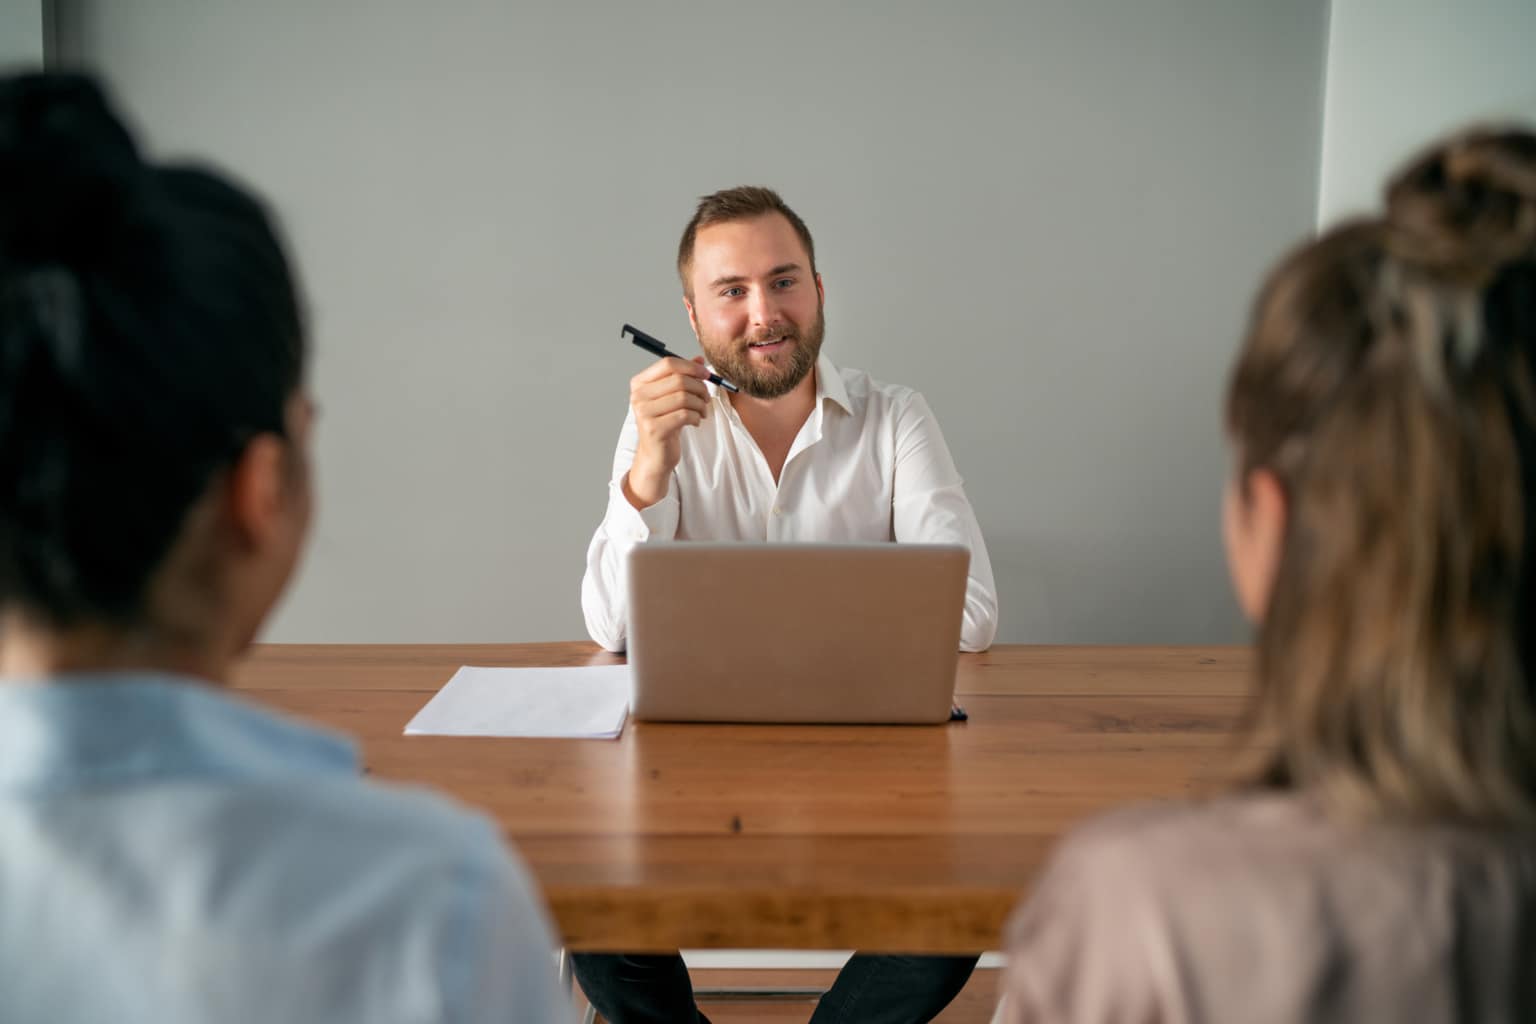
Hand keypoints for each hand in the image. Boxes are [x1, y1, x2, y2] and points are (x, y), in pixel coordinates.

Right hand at [623, 355, 710, 508]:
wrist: (655, 455)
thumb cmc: (665, 423)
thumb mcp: (672, 397)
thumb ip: (683, 376)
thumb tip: (699, 358)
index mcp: (640, 383)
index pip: (668, 364)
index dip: (691, 367)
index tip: (706, 375)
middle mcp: (638, 396)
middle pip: (679, 380)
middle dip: (700, 388)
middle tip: (706, 398)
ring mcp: (644, 412)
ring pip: (684, 397)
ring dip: (700, 404)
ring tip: (702, 411)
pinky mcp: (654, 428)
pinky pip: (685, 414)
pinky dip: (697, 417)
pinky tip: (696, 421)